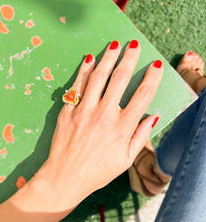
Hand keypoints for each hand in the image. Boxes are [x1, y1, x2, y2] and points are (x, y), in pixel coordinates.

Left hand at [36, 39, 162, 208]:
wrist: (65, 177)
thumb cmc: (97, 172)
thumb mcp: (125, 160)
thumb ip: (140, 137)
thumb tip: (152, 117)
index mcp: (122, 127)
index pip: (143, 95)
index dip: (151, 78)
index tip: (155, 67)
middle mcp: (105, 114)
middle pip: (120, 78)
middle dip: (129, 58)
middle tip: (134, 46)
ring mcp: (84, 110)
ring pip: (99, 76)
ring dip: (108, 58)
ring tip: (114, 45)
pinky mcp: (68, 111)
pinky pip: (78, 86)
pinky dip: (84, 71)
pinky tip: (90, 59)